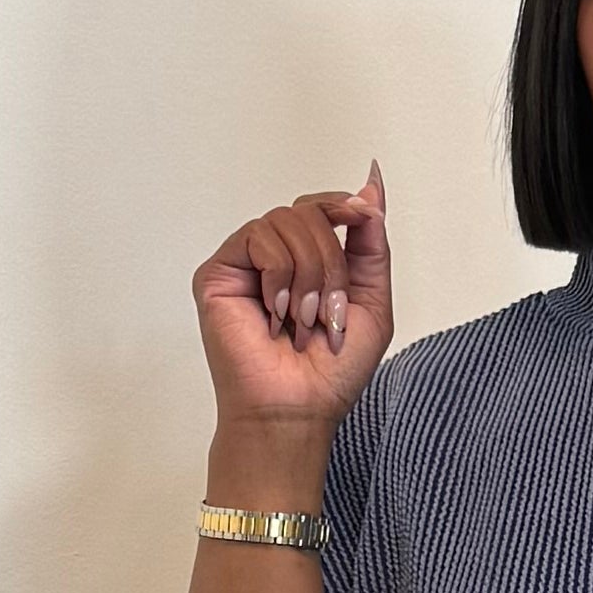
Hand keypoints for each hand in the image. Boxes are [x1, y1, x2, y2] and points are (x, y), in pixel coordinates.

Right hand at [196, 162, 392, 435]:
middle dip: (333, 262)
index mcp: (309, 261)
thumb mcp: (372, 297)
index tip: (366, 214)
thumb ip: (372, 241)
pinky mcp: (219, 273)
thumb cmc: (331, 371)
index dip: (346, 205)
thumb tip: (372, 183)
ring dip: (309, 274)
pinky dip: (279, 275)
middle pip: (310, 211)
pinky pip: (258, 237)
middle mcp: (276, 257)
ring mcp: (245, 263)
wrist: (298, 409)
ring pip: (286, 221)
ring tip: (303, 320)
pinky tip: (275, 312)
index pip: (323, 207)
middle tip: (331, 312)